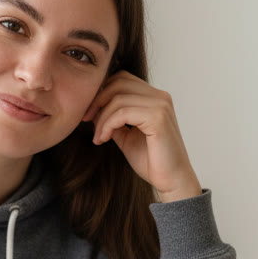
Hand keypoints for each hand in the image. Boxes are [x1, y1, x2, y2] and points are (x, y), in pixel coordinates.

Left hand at [83, 71, 202, 202]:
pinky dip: (107, 125)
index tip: (88, 114)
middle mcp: (160, 97)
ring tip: (99, 137)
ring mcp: (161, 105)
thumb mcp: (125, 135)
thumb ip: (113, 119)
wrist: (170, 180)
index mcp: (154, 97)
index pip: (121, 79)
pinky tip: (104, 139)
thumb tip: (93, 108)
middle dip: (97, 101)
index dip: (100, 92)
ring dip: (101, 119)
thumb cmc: (150, 160)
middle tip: (86, 120)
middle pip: (118, 82)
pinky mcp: (158, 118)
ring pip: (117, 98)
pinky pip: (122, 112)